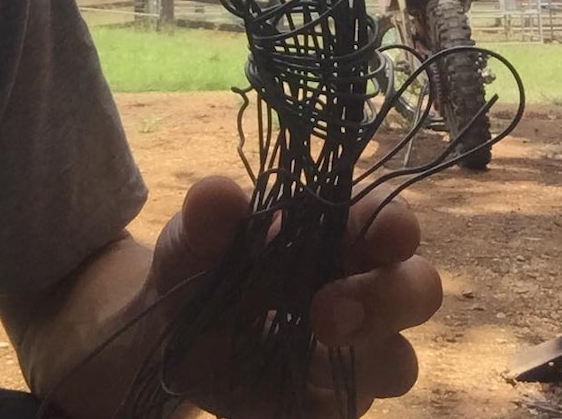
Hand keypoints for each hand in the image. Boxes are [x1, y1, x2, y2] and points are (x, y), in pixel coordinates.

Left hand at [149, 175, 441, 417]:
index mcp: (337, 232)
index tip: (388, 232)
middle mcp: (359, 287)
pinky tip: (278, 388)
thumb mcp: (193, 236)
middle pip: (419, 288)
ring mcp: (352, 352)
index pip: (389, 218)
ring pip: (399, 361)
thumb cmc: (202, 265)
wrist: (171, 334)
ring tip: (312, 343)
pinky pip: (345, 410)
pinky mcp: (328, 400)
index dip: (396, 221)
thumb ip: (207, 216)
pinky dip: (322, 402)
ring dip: (367, 357)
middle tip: (326, 309)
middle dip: (389, 297)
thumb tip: (218, 195)